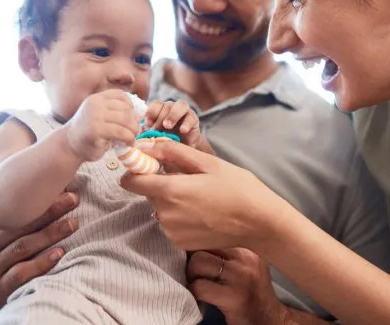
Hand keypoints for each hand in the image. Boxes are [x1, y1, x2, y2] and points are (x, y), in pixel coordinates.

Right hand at [0, 146, 78, 323]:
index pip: (7, 210)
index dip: (34, 198)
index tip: (61, 186)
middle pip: (17, 227)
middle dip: (48, 212)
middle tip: (75, 198)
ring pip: (22, 249)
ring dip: (51, 234)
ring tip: (74, 223)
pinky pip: (22, 274)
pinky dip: (43, 263)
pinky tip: (61, 252)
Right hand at [64, 89, 139, 160]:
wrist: (69, 145)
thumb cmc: (88, 132)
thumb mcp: (99, 115)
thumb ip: (114, 110)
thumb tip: (139, 113)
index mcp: (97, 98)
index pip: (121, 96)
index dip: (131, 107)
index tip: (132, 119)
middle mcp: (95, 104)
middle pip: (126, 109)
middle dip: (135, 121)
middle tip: (135, 132)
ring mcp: (95, 116)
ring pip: (126, 120)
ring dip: (134, 131)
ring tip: (132, 138)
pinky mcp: (96, 130)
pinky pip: (121, 132)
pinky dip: (129, 138)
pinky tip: (128, 143)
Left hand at [119, 139, 286, 250]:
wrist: (259, 223)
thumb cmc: (237, 188)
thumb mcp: (207, 162)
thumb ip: (172, 152)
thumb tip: (146, 145)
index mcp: (170, 190)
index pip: (130, 181)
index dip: (137, 170)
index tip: (150, 165)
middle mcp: (165, 214)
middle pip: (148, 193)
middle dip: (162, 183)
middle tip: (191, 179)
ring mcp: (172, 231)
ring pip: (160, 208)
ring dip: (172, 201)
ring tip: (201, 196)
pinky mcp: (180, 243)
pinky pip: (170, 224)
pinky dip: (181, 217)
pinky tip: (203, 212)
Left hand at [143, 100, 212, 153]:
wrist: (184, 148)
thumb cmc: (166, 142)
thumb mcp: (155, 139)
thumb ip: (147, 136)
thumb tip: (138, 140)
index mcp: (161, 110)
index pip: (156, 104)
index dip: (151, 112)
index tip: (148, 124)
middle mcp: (172, 108)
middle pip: (166, 105)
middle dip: (160, 117)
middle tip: (157, 130)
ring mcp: (184, 112)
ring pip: (180, 105)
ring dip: (173, 115)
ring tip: (168, 126)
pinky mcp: (193, 119)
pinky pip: (191, 117)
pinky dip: (186, 123)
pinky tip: (182, 130)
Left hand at [189, 248, 287, 324]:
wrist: (270, 319)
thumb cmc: (253, 292)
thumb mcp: (247, 265)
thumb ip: (227, 252)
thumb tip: (195, 242)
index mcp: (248, 246)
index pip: (213, 233)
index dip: (198, 245)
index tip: (196, 256)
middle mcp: (246, 257)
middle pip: (203, 244)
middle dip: (193, 261)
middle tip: (197, 275)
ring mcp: (240, 276)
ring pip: (198, 262)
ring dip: (192, 276)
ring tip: (200, 285)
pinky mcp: (233, 296)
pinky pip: (199, 287)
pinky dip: (194, 293)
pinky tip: (203, 299)